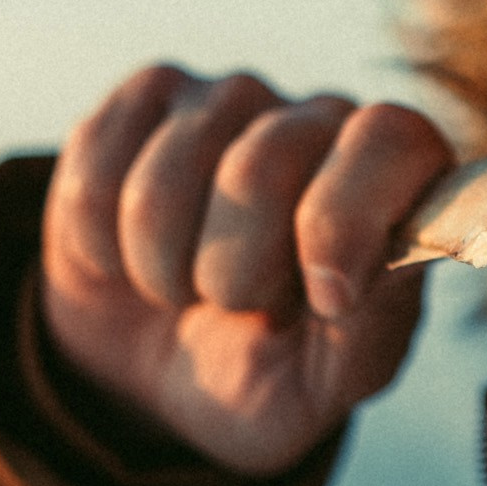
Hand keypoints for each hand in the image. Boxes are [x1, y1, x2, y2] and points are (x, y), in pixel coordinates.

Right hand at [40, 65, 454, 474]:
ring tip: (184, 286)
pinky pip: (95, 172)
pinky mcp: (144, 100)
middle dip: (234, 272)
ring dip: (161, 268)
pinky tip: (129, 254)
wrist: (155, 367)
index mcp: (391, 179)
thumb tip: (355, 280)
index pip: (390, 137)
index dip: (347, 218)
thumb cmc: (261, 369)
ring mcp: (229, 99)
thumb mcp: (323, 385)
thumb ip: (364, 337)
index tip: (325, 299)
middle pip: (262, 164)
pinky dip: (99, 246)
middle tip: (238, 305)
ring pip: (166, 179)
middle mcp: (316, 119)